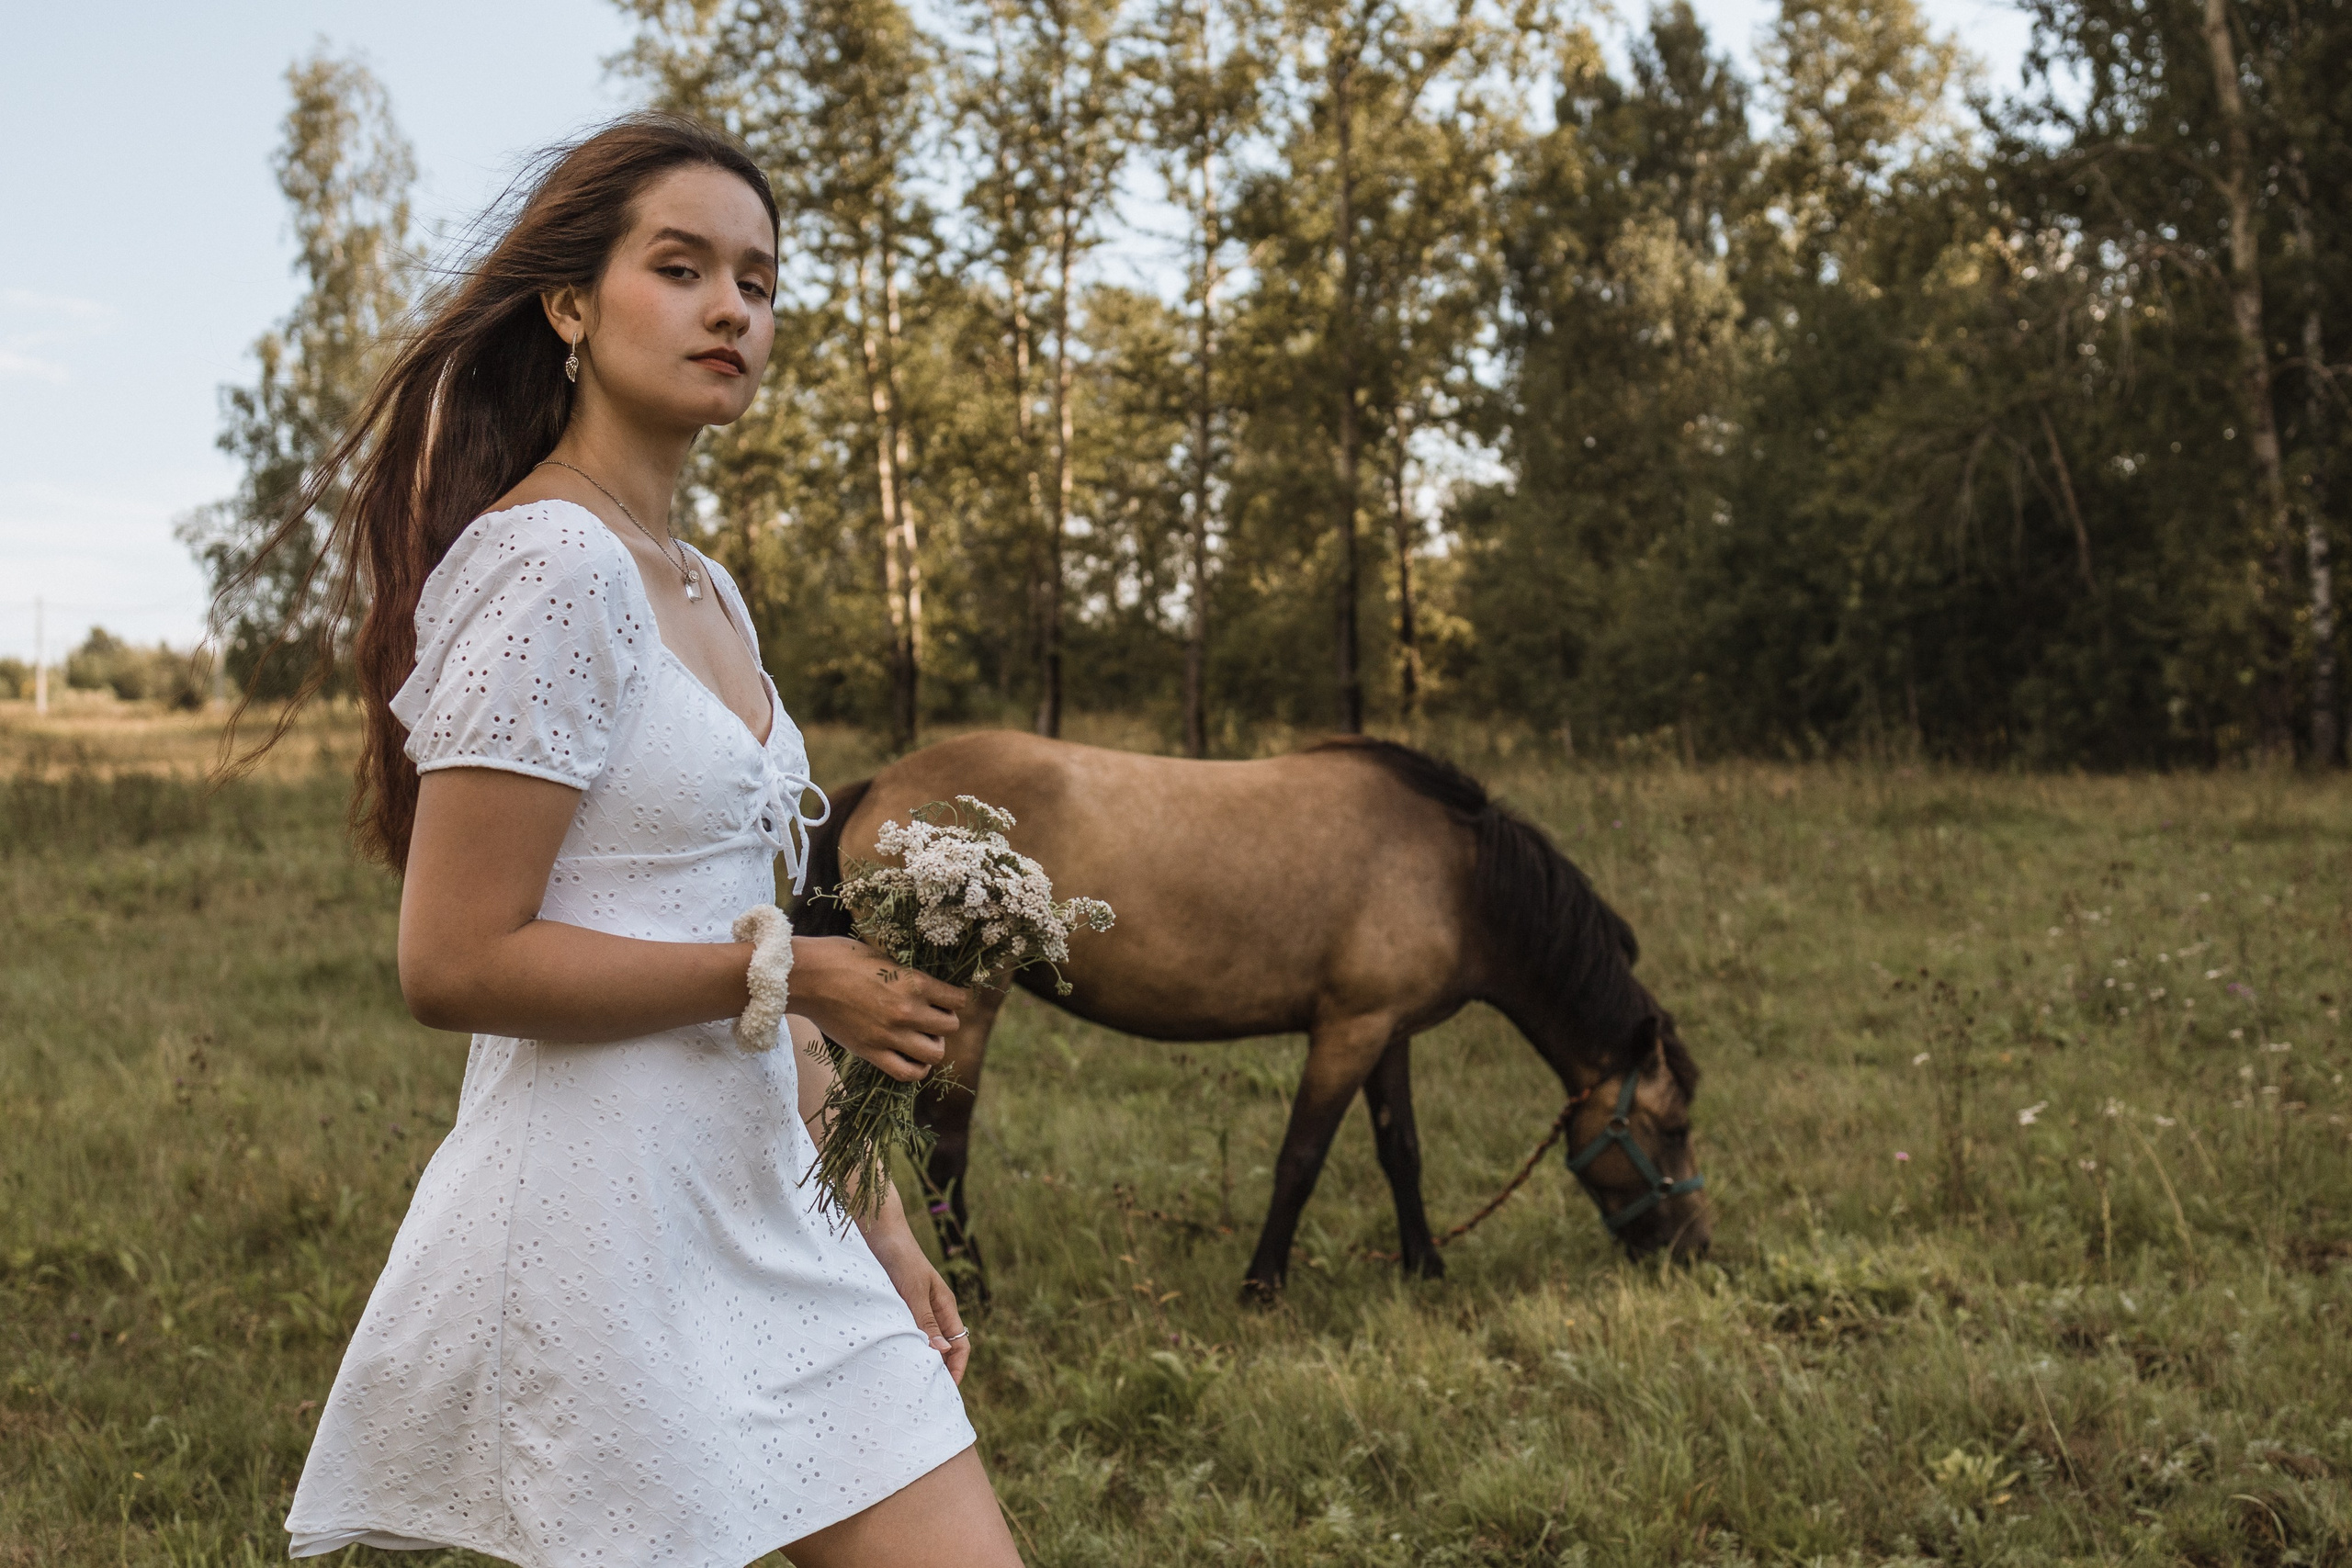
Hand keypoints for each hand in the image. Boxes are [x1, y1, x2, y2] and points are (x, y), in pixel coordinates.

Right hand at [790, 936, 966, 1081]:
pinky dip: (916, 1069)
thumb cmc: (840, 957)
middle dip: (945, 1021)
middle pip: (950, 1027)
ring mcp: (889, 1035)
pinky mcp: (871, 1052)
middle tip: (931, 1016)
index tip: (946, 998)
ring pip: (935, 1053)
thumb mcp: (882, 956)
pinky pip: (907, 1073)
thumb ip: (906, 975)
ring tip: (922, 1037)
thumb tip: (923, 986)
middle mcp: (907, 1011)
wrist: (805, 976)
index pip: (958, 1000)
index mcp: (914, 982)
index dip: (955, 999)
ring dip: (933, 1045)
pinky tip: (912, 1057)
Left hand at [868, 1229, 971, 1384]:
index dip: (957, 1368)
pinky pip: (906, 1334)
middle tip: (925, 1394)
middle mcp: (933, 1310)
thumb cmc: (901, 1259)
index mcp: (945, 1306)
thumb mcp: (914, 1292)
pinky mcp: (898, 1308)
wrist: (879, 1234)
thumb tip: (943, 1353)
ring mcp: (916, 1310)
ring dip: (920, 1360)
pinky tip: (891, 1359)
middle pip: (944, 1348)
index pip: (960, 1345)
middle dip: (939, 1371)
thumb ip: (926, 1321)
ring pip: (924, 1343)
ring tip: (908, 1382)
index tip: (947, 1390)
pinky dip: (904, 1348)